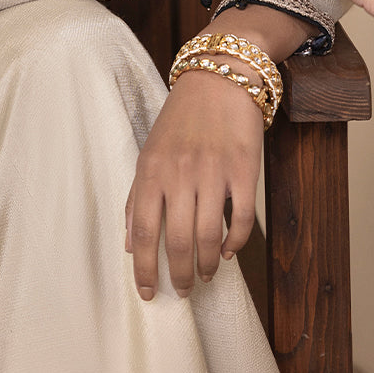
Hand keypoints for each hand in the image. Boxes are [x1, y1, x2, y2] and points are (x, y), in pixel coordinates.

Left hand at [125, 66, 262, 300]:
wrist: (219, 78)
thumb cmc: (180, 120)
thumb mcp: (150, 152)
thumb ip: (138, 198)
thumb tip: (130, 244)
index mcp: (151, 170)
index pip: (143, 232)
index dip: (145, 269)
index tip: (149, 294)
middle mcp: (179, 173)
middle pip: (177, 240)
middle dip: (179, 274)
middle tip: (183, 291)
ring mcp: (213, 172)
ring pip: (209, 236)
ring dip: (207, 264)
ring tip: (206, 275)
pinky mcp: (243, 170)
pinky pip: (241, 220)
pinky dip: (235, 243)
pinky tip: (228, 252)